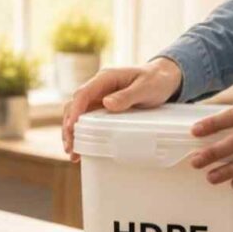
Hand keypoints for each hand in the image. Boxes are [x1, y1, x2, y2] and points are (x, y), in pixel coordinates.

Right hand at [62, 58, 182, 159]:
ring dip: (72, 132)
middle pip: (75, 105)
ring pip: (78, 114)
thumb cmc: (156, 80)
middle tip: (70, 148)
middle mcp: (98, 87)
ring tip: (73, 153)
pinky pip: (88, 119)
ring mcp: (99, 97)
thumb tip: (107, 103)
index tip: (71, 127)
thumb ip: (127, 95)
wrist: (163, 79)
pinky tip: (81, 147)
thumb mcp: (145, 87)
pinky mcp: (103, 107)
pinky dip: (81, 132)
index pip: (83, 93)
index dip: (75, 111)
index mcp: (106, 78)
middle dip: (69, 126)